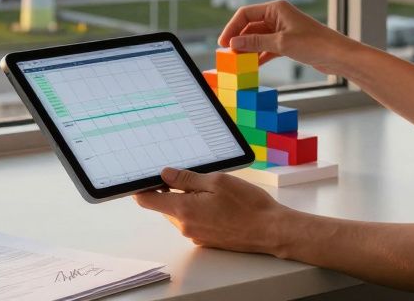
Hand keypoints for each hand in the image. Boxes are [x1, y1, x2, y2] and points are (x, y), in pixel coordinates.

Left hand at [134, 167, 291, 254]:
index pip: (147, 201)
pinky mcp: (206, 239)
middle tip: (188, 174)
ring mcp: (196, 235)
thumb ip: (187, 178)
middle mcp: (186, 226)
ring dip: (187, 200)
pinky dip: (198, 209)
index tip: (146, 176)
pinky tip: (217, 202)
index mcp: (184, 210)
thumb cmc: (248, 205)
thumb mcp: (217, 181)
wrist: (270, 230)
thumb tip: (164, 174)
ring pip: (180, 213)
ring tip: (209, 188)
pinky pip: (193, 221)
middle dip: (170, 190)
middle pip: (164, 206)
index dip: (143, 187)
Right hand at [218, 0, 353, 75]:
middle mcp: (278, 16)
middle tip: (228, 55)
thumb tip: (233, 43)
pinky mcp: (287, 42)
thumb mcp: (281, 43)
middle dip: (239, 40)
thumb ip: (255, 43)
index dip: (232, 28)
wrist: (338, 55)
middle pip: (250, 26)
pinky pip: (267, 47)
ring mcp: (282, 29)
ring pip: (258, 38)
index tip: (223, 43)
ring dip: (248, 49)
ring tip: (238, 62)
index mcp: (276, 8)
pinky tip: (252, 65)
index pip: (246, 14)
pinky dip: (259, 55)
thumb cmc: (314, 44)